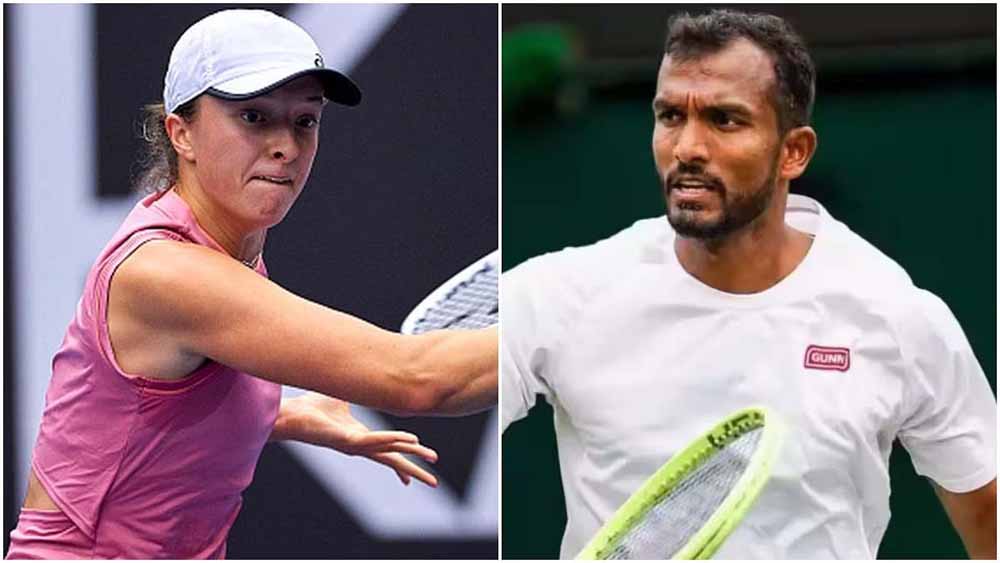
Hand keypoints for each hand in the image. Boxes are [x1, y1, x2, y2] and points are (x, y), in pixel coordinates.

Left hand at [278, 393, 438, 486]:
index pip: (388, 452)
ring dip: (409, 453)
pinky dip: (392, 440)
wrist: (291, 415)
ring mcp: (353, 445)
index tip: (416, 475)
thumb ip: (356, 390)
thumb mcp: (342, 396)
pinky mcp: (346, 441)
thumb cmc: (312, 408)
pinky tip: (409, 440)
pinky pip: (374, 440)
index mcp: (360, 438)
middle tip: (434, 482)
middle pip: (393, 460)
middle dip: (414, 470)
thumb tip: (364, 374)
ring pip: (388, 451)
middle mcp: (359, 446)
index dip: (403, 461)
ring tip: (429, 456)